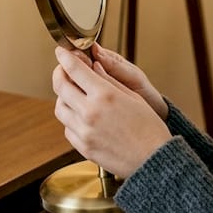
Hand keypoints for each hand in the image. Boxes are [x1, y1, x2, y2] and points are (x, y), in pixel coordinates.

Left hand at [53, 46, 171, 177]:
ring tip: (72, 93)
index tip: (61, 51)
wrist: (153, 160)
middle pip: (61, 86)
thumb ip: (110, 80)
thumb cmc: (149, 128)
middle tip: (62, 69)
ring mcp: (83, 131)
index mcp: (104, 95)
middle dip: (59, 73)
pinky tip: (81, 115)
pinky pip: (67, 128)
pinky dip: (70, 118)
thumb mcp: (133, 96)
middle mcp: (89, 112)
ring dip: (63, 97)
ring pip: (59, 108)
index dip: (65, 56)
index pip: (75, 69)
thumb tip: (94, 67)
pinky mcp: (82, 147)